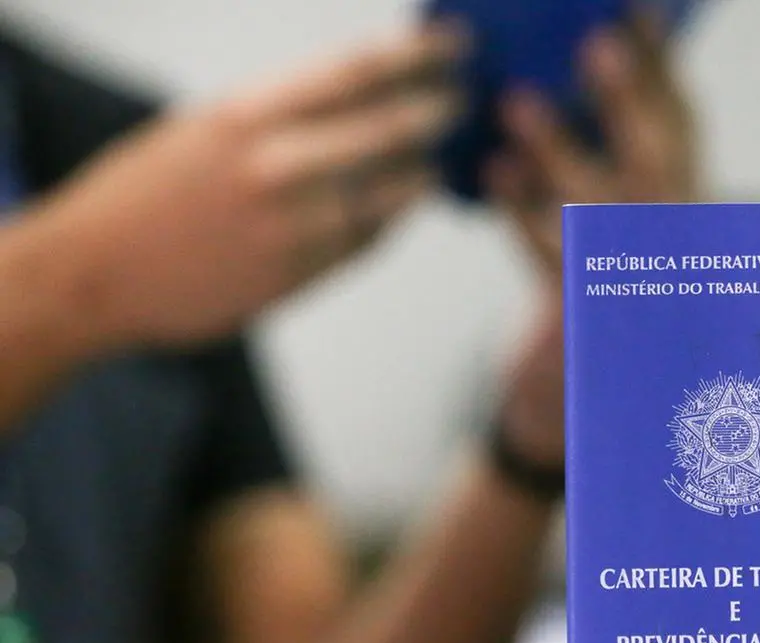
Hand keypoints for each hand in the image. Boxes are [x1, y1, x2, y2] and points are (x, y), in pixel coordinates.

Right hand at [22, 23, 466, 349]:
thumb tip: (357, 97)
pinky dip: (389, 222)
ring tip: (430, 166)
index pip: (356, 71)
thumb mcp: (206, 128)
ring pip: (393, 193)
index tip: (455, 46)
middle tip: (460, 104)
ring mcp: (293, 225)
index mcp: (248, 113)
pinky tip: (395, 210)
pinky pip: (369, 241)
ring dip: (421, 175)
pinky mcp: (299, 275)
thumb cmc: (146, 191)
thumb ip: (282, 114)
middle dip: (437, 112)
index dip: (418, 55)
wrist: (95, 274)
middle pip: (390, 128)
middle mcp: (277, 165)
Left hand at [486, 10, 699, 466]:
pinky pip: (552, 262)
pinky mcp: (586, 320)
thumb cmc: (597, 289)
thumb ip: (603, 153)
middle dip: (626, 101)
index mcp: (686, 202)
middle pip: (657, 161)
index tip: (642, 6)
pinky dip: (521, 214)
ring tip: (516, 104)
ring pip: (602, 212)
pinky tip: (494, 174)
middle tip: (594, 43)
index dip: (663, 65)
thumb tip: (560, 67)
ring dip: (561, 154)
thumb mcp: (613, 219)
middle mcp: (674, 241)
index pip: (683, 124)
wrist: (584, 399)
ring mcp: (636, 285)